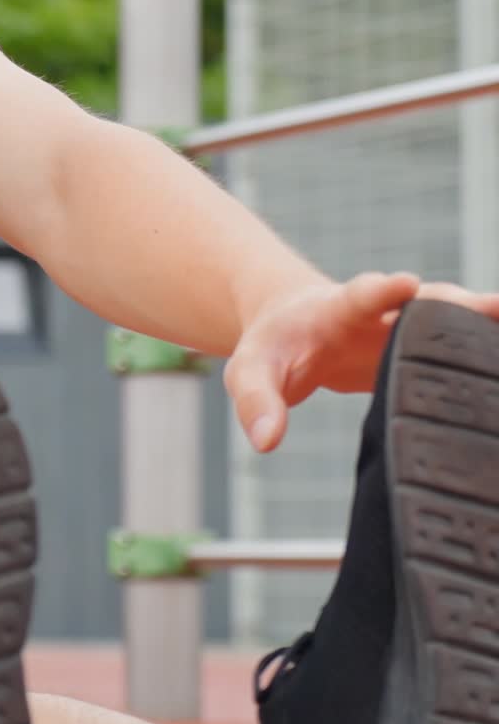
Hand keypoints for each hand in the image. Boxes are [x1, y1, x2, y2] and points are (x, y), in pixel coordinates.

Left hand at [225, 272, 498, 452]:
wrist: (293, 330)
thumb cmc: (271, 350)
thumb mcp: (250, 371)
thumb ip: (256, 401)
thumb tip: (267, 440)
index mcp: (338, 309)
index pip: (362, 294)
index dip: (384, 290)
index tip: (406, 283)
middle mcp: (381, 315)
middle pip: (424, 304)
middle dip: (455, 305)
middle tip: (491, 306)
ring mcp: (405, 333)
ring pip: (451, 324)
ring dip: (482, 325)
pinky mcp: (419, 357)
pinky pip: (457, 355)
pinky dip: (484, 356)